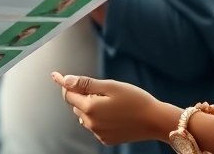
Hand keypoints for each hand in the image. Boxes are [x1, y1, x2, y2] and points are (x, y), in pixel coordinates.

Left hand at [51, 72, 180, 145]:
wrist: (155, 120)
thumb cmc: (135, 100)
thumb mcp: (110, 86)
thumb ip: (85, 84)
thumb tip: (65, 80)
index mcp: (90, 108)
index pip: (68, 94)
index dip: (66, 84)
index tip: (58, 75)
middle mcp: (91, 123)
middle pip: (76, 104)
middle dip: (82, 95)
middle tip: (101, 89)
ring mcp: (98, 133)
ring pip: (84, 115)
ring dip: (89, 107)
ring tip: (111, 102)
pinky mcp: (106, 139)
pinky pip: (95, 125)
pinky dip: (98, 118)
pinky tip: (114, 113)